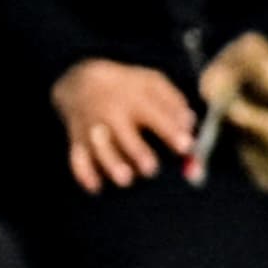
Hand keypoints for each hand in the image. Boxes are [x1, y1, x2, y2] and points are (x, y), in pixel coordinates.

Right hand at [54, 57, 197, 191]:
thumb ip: (173, 102)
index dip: (170, 131)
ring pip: (98, 149)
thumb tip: (190, 125)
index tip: (187, 146)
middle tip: (150, 168)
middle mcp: (112, 114)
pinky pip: (77, 160)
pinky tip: (96, 187)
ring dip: (111, 164)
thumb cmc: (127, 86)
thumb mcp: (152, 83)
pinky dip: (84, 174)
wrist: (82, 81)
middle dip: (136, 151)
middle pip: (123, 134)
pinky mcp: (78, 142)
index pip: (154, 115)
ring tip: (125, 179)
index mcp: (134, 99)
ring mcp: (93, 129)